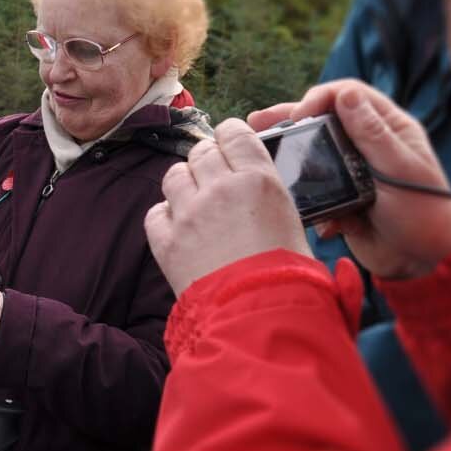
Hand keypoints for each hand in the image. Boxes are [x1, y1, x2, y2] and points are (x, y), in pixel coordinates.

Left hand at [145, 118, 313, 294]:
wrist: (259, 318)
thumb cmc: (290, 277)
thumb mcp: (295, 225)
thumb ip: (274, 197)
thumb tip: (264, 192)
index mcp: (259, 179)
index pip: (234, 132)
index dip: (230, 138)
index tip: (231, 147)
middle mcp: (219, 188)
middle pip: (201, 151)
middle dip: (207, 161)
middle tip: (216, 181)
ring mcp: (188, 213)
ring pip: (174, 175)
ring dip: (184, 184)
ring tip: (197, 204)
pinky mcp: (166, 242)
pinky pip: (155, 213)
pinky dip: (165, 217)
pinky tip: (180, 229)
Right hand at [247, 79, 450, 278]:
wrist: (424, 263)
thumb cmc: (425, 212)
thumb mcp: (400, 169)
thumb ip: (373, 133)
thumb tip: (345, 94)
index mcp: (389, 128)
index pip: (349, 95)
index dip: (320, 98)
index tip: (300, 116)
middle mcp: (368, 144)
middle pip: (322, 120)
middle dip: (289, 120)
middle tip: (257, 122)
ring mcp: (352, 171)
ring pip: (312, 154)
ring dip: (289, 157)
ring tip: (259, 156)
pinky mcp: (340, 198)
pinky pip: (314, 190)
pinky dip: (306, 199)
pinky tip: (304, 210)